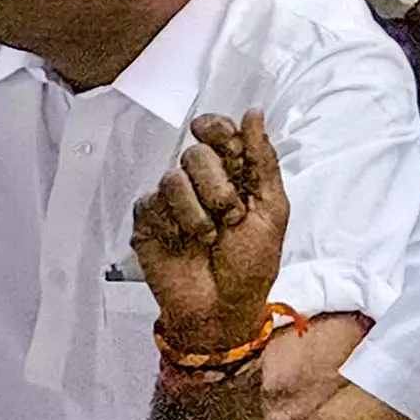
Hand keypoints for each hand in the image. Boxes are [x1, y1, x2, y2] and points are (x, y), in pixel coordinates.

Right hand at [135, 112, 292, 358]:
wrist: (221, 307)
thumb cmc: (252, 262)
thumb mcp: (272, 209)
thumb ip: (262, 159)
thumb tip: (254, 112)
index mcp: (232, 172)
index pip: (216, 131)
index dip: (218, 131)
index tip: (226, 147)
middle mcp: (199, 181)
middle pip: (196, 151)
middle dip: (218, 185)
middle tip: (231, 217)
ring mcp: (171, 201)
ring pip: (172, 177)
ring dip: (198, 210)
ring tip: (209, 237)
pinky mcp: (147, 221)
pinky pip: (151, 203)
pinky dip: (174, 224)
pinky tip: (184, 243)